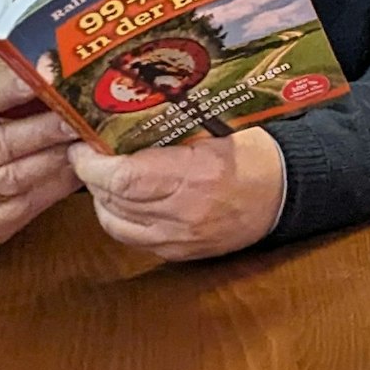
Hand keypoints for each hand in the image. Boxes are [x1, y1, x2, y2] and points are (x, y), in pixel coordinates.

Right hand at [0, 73, 81, 244]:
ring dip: (57, 158)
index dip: (12, 89)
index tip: (47, 76)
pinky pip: (26, 204)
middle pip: (2, 142)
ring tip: (86, 142)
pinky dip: (57, 186)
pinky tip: (80, 171)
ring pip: (17, 176)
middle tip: (80, 116)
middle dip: (47, 128)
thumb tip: (51, 73)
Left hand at [67, 127, 285, 260]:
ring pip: (116, 226)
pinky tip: (123, 201)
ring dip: (101, 201)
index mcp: (194, 176)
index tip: (82, 147)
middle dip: (91, 178)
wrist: (287, 193)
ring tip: (102, 178)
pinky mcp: (181, 254)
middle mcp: (184, 214)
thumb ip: (169, 130)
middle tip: (87, 155)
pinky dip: (120, 220)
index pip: (123, 178)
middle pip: (113, 202)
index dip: (92, 164)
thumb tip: (123, 115)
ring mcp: (181, 239)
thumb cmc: (254, 155)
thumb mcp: (215, 130)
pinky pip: (134, 241)